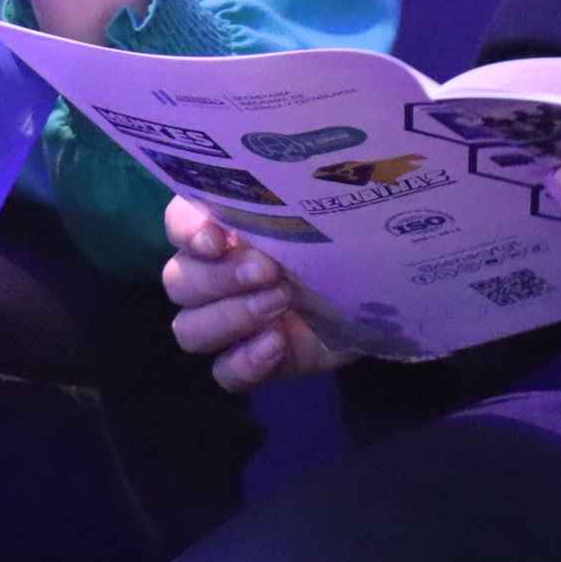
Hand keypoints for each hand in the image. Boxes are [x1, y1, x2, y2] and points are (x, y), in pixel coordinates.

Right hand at [160, 195, 352, 391]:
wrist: (383, 294)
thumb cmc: (347, 240)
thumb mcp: (322, 217)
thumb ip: (288, 206)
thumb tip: (275, 190)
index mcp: (225, 227)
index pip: (178, 224)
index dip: (186, 232)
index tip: (217, 240)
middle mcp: (215, 273)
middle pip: (178, 281)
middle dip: (220, 277)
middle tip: (270, 271)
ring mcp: (229, 322)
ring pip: (188, 329)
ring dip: (230, 318)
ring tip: (280, 305)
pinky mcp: (249, 361)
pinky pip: (222, 372)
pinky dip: (245, 361)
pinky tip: (278, 345)